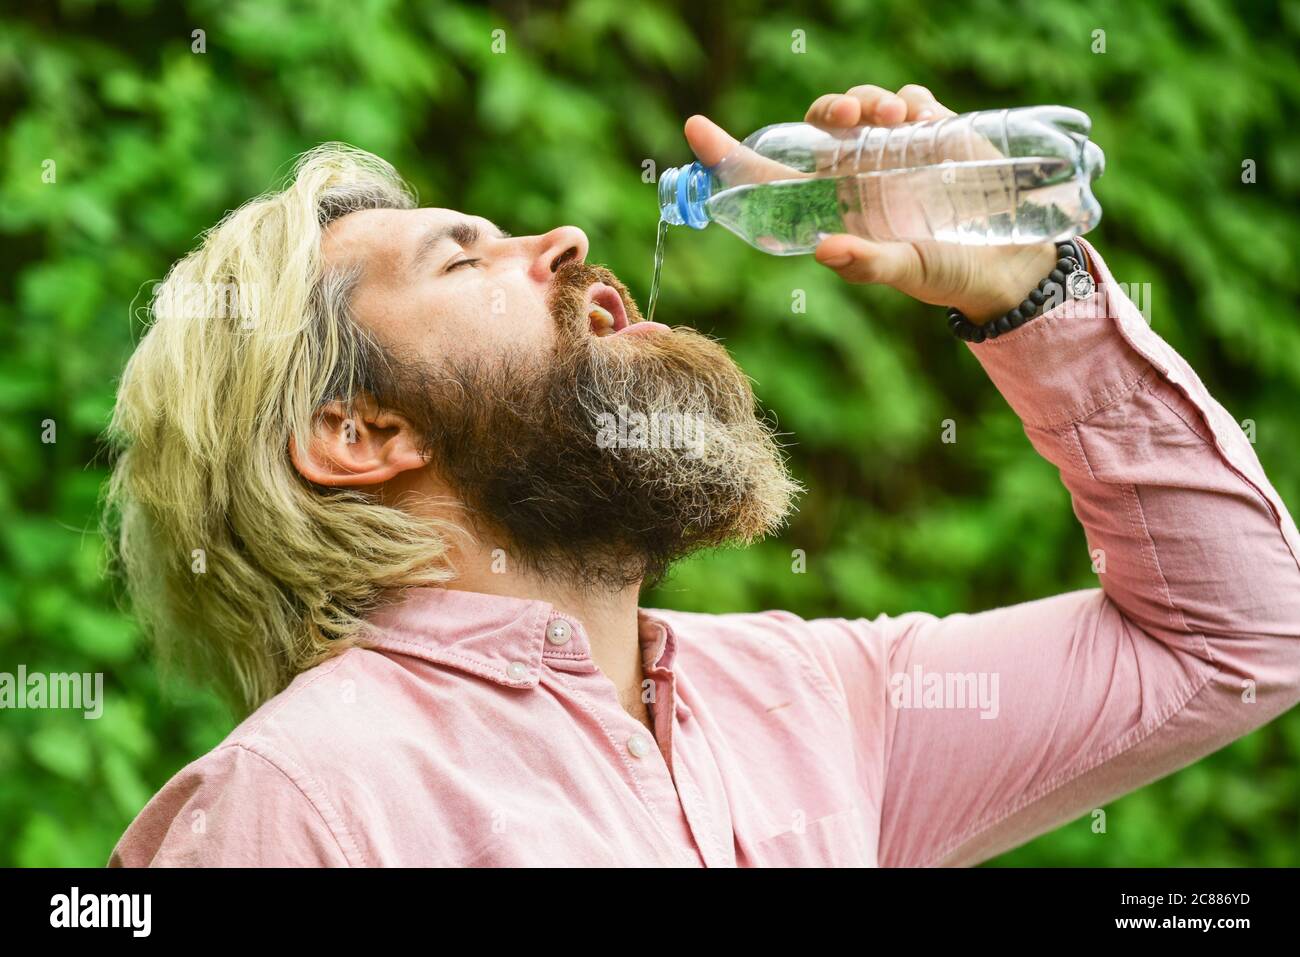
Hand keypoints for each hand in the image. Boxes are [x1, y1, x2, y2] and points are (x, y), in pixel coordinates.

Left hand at [684, 84, 1058, 323]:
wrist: (1008, 262)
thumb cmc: (947, 273)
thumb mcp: (906, 272)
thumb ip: (867, 263)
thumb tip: (826, 249)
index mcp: (834, 206)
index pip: (770, 177)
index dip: (730, 155)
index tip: (696, 130)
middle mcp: (855, 175)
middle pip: (817, 126)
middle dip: (824, 110)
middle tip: (841, 117)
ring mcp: (892, 150)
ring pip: (859, 104)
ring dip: (865, 100)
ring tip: (889, 117)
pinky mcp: (932, 130)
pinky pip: (907, 98)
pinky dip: (904, 98)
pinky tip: (916, 117)